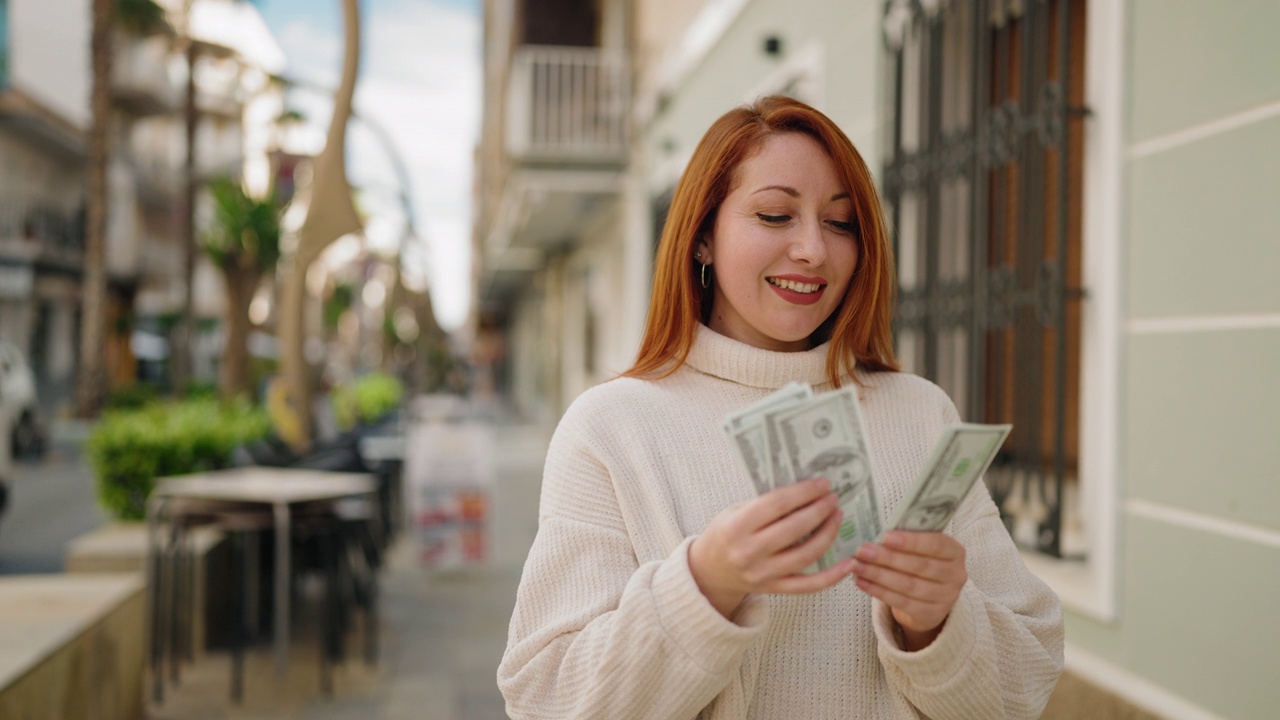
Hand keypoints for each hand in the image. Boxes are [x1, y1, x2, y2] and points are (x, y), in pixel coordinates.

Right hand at [689, 477, 853, 617]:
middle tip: (833, 499)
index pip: (777, 504)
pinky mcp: (774, 589)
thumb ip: (764, 505)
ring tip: (837, 518)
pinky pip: (809, 585)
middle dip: (819, 510)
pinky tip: (848, 563)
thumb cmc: (725, 535)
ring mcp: (763, 574)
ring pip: (806, 555)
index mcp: (737, 527)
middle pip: (795, 528)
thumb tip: (805, 491)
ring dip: (828, 534)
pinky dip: (832, 576)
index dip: (804, 492)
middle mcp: (750, 552)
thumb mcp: (734, 512)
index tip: (822, 484)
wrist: (709, 573)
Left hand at [851, 531, 966, 650]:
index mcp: (955, 552)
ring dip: (879, 575)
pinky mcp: (931, 614)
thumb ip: (906, 539)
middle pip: (920, 566)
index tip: (885, 536)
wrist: (929, 598)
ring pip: (909, 585)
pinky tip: (862, 582)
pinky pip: (902, 602)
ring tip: (857, 566)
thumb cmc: (920, 562)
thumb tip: (874, 530)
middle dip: (888, 558)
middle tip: (862, 550)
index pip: (936, 544)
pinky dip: (879, 591)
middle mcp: (955, 575)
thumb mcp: (921, 548)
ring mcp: (946, 597)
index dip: (911, 541)